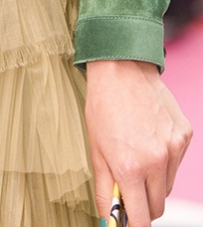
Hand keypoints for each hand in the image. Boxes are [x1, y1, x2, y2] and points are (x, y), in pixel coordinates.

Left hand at [85, 60, 191, 225]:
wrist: (121, 69)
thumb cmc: (104, 107)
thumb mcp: (96, 151)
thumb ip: (106, 190)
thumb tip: (110, 219)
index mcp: (131, 168)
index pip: (142, 219)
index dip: (135, 226)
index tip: (130, 223)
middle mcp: (157, 161)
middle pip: (158, 206)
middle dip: (143, 204)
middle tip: (129, 187)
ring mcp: (174, 148)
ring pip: (168, 185)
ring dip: (154, 181)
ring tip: (137, 155)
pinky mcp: (184, 135)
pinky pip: (176, 162)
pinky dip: (165, 159)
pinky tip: (149, 139)